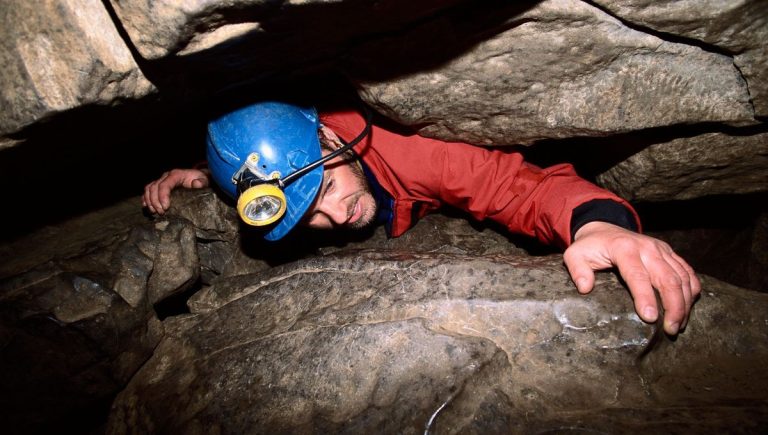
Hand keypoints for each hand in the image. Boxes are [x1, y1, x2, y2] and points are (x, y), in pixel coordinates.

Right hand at [142, 168, 209, 214]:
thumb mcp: (204, 180)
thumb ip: (202, 182)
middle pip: (154, 187)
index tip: (166, 208)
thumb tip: (195, 184)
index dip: (163, 196)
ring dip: (150, 201)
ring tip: (155, 212)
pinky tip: (147, 208)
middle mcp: (166, 176)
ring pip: (149, 189)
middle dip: (156, 202)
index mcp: (176, 174)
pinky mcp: (158, 186)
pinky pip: (148, 190)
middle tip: (161, 213)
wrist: (197, 177)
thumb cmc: (200, 180)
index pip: (165, 184)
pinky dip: (146, 199)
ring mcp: (161, 180)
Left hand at [563, 221, 700, 334]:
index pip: (638, 275)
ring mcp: (662, 250)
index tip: (650, 318)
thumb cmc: (590, 247)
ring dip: (684, 303)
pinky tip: (688, 308)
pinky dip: (691, 290)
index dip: (645, 297)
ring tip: (678, 325)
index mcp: (624, 249)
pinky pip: (688, 272)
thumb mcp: (574, 255)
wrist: (605, 228)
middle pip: (668, 279)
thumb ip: (577, 270)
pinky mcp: (670, 253)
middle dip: (673, 306)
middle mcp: (647, 248)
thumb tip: (586, 289)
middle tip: (671, 330)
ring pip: (682, 277)